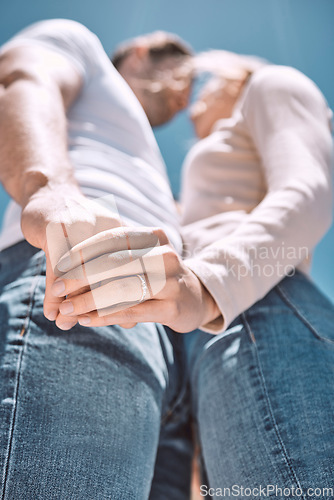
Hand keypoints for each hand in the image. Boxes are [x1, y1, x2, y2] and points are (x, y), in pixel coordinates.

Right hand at [21, 186, 121, 327]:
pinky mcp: (55, 229)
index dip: (130, 298)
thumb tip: (131, 321)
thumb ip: (117, 282)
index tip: (127, 320)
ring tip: (67, 324)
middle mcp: (105, 228)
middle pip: (111, 274)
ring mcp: (79, 226)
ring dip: (74, 302)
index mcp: (124, 232)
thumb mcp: (103, 250)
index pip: (133, 271)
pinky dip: (53, 294)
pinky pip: (57, 269)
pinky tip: (51, 311)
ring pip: (82, 274)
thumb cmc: (80, 226)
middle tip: (93, 324)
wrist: (51, 193)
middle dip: (103, 304)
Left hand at [50, 226, 219, 332]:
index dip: (83, 251)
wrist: (196, 297)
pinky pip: (131, 311)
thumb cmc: (157, 275)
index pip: (112, 238)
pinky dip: (105, 316)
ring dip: (88, 300)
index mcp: (154, 236)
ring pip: (121, 289)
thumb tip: (67, 266)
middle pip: (114, 263)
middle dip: (80, 277)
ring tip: (67, 309)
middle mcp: (165, 255)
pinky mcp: (172, 307)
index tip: (60, 264)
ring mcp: (171, 281)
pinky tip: (87, 320)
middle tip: (57, 289)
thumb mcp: (140, 256)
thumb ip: (111, 257)